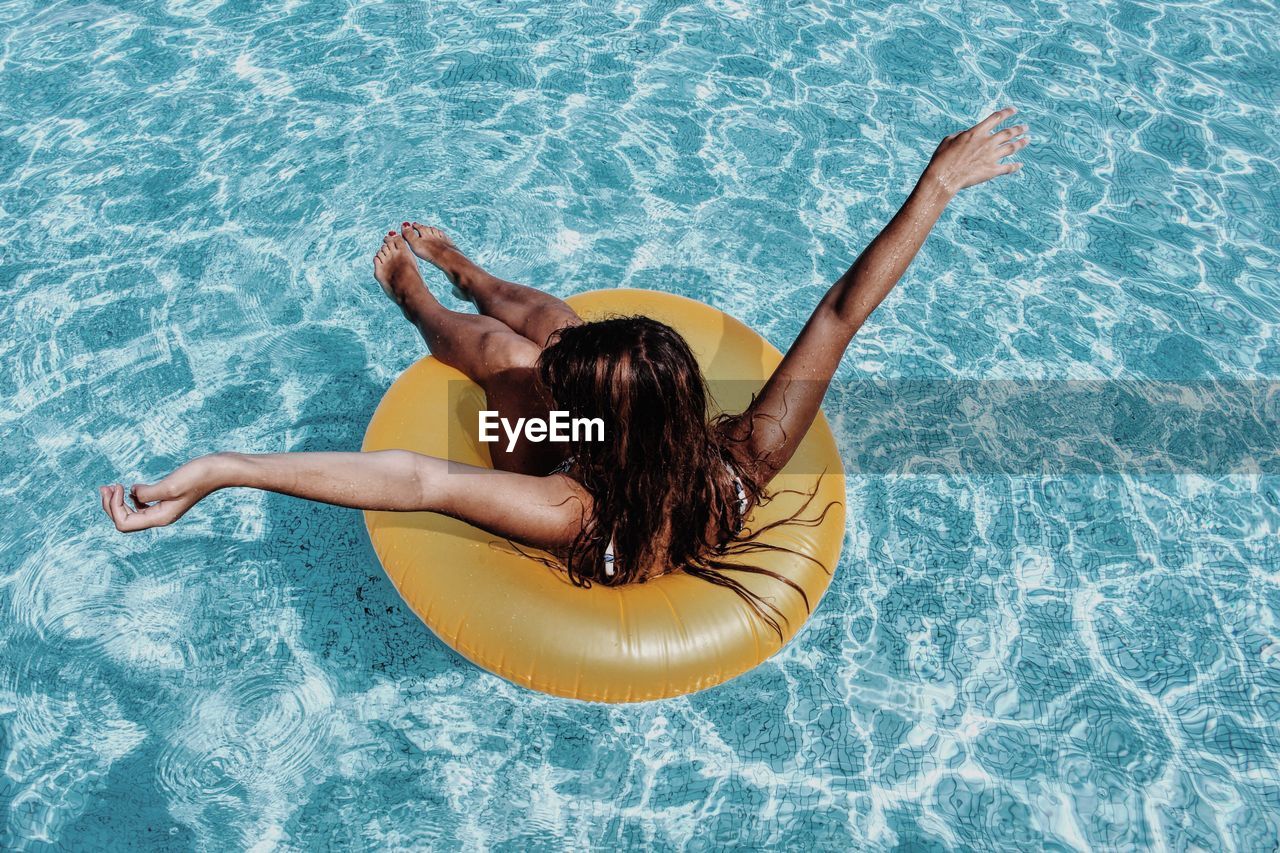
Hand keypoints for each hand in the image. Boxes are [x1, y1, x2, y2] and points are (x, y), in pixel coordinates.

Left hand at [99, 454, 227, 531]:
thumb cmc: (198, 476)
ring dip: (117, 501)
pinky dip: (130, 497)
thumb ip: (147, 493)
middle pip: (124, 520)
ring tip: (112, 486)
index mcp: (160, 518)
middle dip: (110, 505)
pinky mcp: (167, 499)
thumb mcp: (170, 485)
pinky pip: (141, 505)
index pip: (124, 523)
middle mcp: (160, 517)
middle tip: (105, 486)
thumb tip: (132, 494)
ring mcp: (164, 508)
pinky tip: (130, 487)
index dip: (113, 507)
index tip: (117, 486)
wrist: (220, 469)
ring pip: (131, 513)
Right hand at [925, 106, 1028, 195]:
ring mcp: (991, 156)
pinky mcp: (992, 170)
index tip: (1014, 110)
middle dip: (1018, 129)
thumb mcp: (949, 139)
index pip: (996, 118)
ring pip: (1011, 147)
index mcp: (976, 132)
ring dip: (1021, 143)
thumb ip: (963, 134)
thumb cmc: (943, 157)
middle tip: (1025, 127)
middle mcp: (987, 142)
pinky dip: (1015, 166)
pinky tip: (1020, 165)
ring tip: (1027, 140)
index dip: (1007, 113)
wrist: (944, 177)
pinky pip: (1008, 167)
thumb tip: (969, 134)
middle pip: (1008, 132)